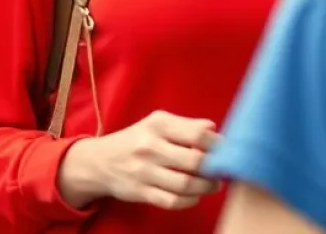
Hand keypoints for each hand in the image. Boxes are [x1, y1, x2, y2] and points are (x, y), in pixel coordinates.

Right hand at [58, 111, 220, 211]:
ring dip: (206, 187)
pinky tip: (194, 195)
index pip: (196, 134)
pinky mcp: (141, 192)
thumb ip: (185, 125)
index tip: (226, 151)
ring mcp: (145, 170)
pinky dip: (190, 201)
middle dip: (215, 169)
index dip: (218, 144)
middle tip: (222, 171)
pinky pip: (173, 201)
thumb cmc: (136, 140)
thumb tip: (213, 127)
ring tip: (213, 184)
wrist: (99, 160)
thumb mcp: (156, 124)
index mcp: (157, 125)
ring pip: (186, 184)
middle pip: (195, 161)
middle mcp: (150, 146)